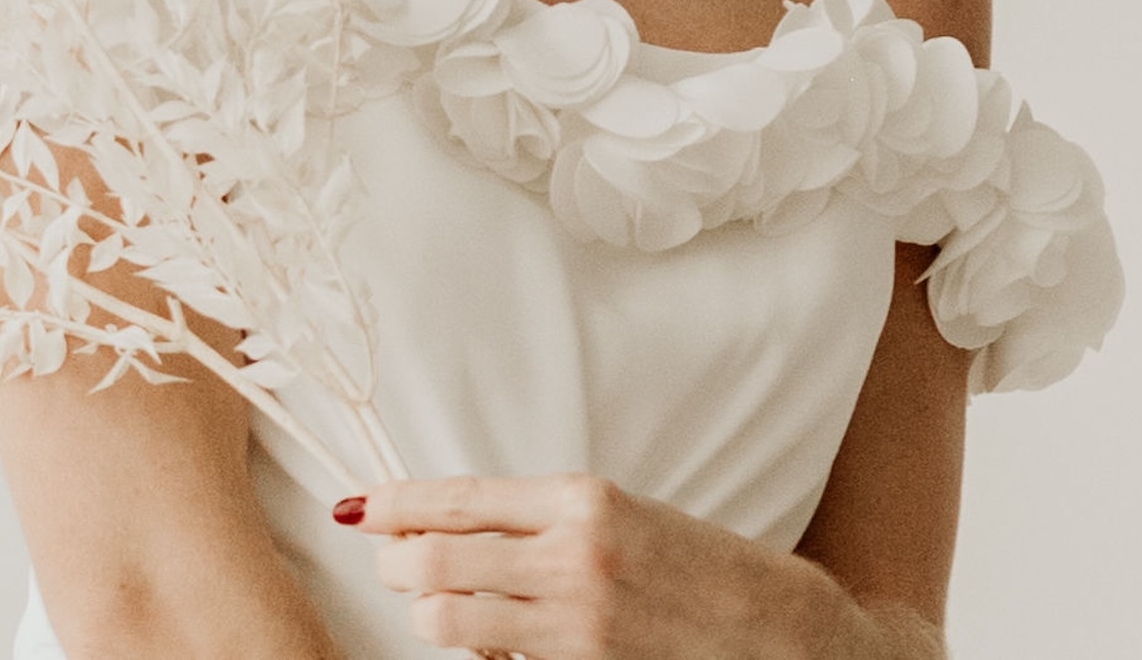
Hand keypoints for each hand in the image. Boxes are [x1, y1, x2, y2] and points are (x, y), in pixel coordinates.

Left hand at [336, 473, 844, 659]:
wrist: (782, 632)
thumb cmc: (700, 568)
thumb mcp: (620, 516)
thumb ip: (541, 519)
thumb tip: (455, 525)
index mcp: (581, 498)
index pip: (459, 498)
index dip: (396, 504)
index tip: (359, 507)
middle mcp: (572, 556)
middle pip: (436, 560)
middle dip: (398, 563)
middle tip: (391, 562)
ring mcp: (576, 624)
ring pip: (451, 619)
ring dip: (428, 613)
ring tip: (434, 604)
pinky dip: (478, 652)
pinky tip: (489, 640)